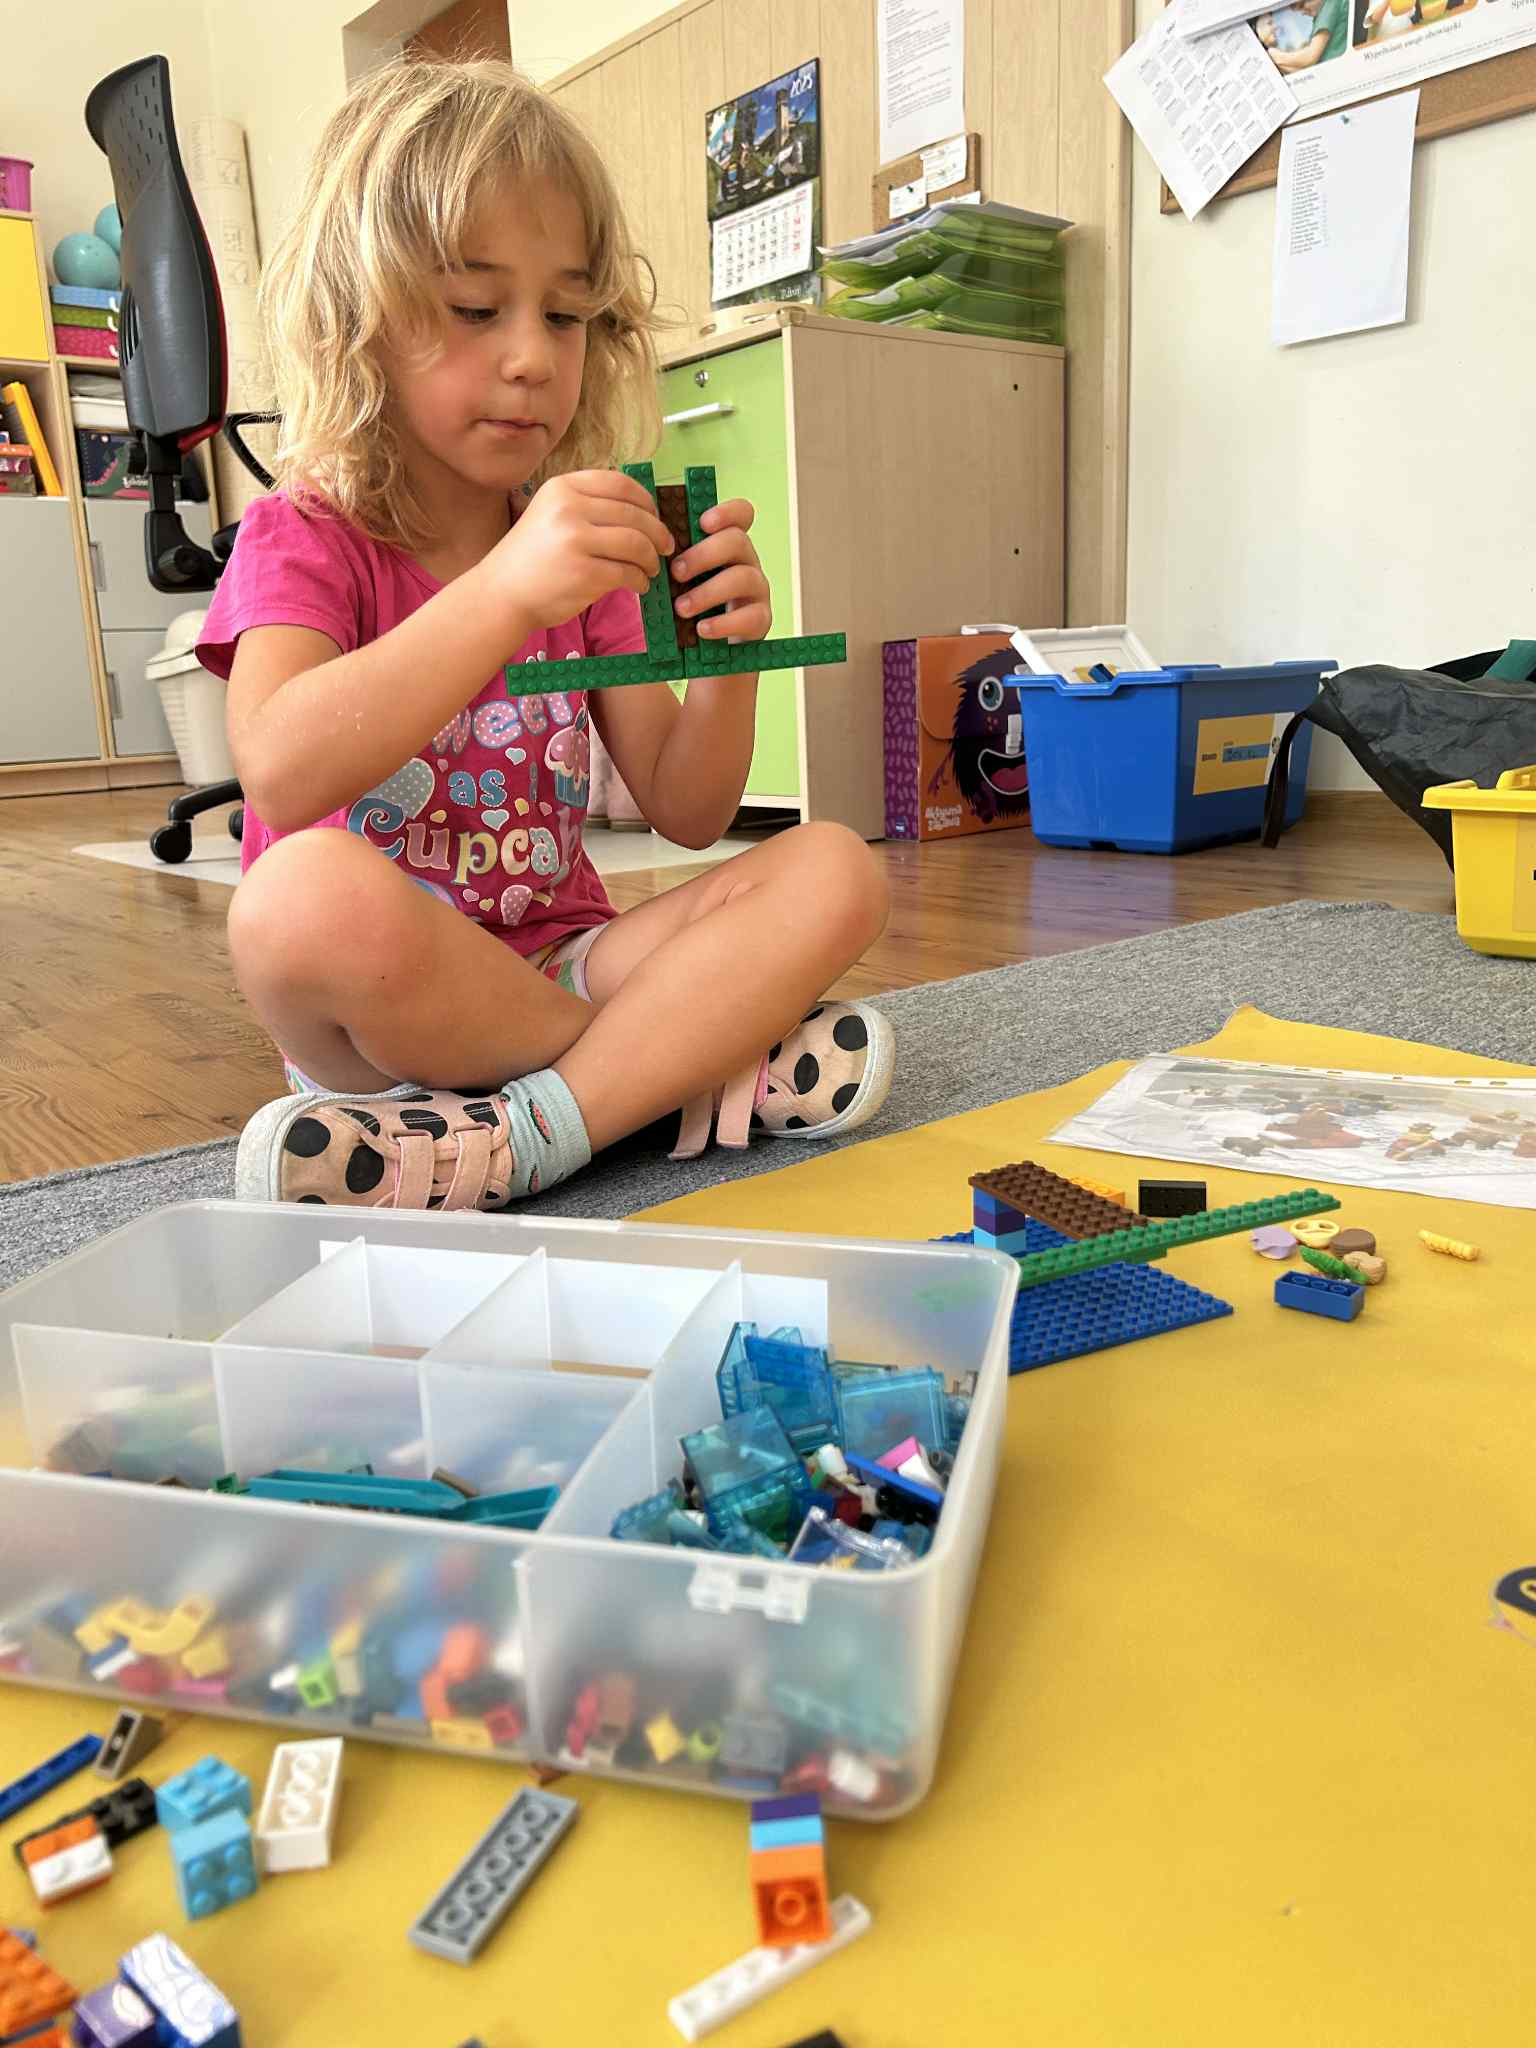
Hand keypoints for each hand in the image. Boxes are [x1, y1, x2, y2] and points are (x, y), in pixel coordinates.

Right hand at [486, 470, 673, 633]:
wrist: (500, 594)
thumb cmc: (532, 558)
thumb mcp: (551, 513)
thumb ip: (588, 504)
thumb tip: (642, 510)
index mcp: (563, 487)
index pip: (621, 484)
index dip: (647, 501)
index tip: (656, 517)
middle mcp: (569, 509)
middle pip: (635, 515)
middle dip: (658, 533)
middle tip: (666, 548)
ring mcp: (576, 541)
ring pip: (637, 544)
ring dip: (652, 559)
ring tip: (651, 569)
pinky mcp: (585, 574)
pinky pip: (629, 573)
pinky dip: (641, 581)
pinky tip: (639, 585)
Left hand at [670, 497, 771, 648]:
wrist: (711, 648)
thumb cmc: (693, 604)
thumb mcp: (683, 578)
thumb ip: (674, 561)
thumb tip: (646, 547)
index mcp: (729, 544)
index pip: (741, 514)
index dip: (727, 512)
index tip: (703, 522)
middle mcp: (748, 561)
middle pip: (737, 541)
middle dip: (703, 555)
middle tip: (676, 573)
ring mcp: (757, 589)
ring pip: (742, 577)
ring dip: (707, 592)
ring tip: (681, 608)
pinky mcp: (760, 618)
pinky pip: (749, 616)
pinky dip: (722, 623)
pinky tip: (701, 629)